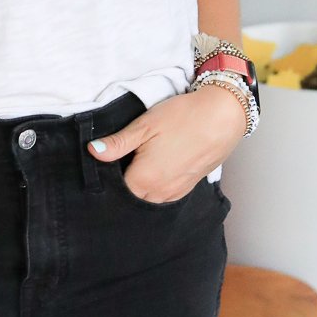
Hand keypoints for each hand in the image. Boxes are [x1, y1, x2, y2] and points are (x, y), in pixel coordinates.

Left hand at [87, 86, 247, 202]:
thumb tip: (93, 151)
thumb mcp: (145, 125)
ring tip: (138, 166)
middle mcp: (160, 193)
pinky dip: (156, 189)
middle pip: (131, 200)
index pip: (115, 193)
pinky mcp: (188, 187)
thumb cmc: (183, 117)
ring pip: (148, 200)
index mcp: (144, 179)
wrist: (223, 116)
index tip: (103, 167)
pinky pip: (165, 196)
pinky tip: (156, 169)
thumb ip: (118, 143)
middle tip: (119, 166)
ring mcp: (176, 192)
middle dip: (122, 189)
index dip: (106, 181)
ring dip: (140, 190)